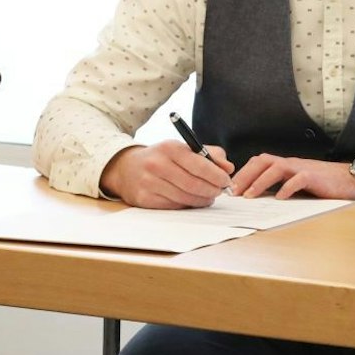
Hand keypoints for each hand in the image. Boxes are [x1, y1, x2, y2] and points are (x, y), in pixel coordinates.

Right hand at [100, 140, 233, 208]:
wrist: (126, 168)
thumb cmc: (163, 157)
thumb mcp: (184, 148)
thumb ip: (210, 154)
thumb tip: (228, 168)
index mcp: (170, 148)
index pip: (200, 165)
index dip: (217, 176)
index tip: (227, 181)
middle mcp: (157, 164)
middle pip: (194, 184)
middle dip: (212, 190)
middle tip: (220, 191)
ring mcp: (148, 183)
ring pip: (184, 198)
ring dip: (202, 200)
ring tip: (209, 197)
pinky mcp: (143, 199)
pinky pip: (173, 206)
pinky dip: (187, 205)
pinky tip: (192, 200)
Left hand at [229, 154, 354, 200]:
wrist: (352, 179)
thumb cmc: (325, 184)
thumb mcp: (299, 184)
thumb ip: (282, 186)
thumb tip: (259, 198)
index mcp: (287, 165)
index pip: (259, 162)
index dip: (243, 173)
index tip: (230, 188)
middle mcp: (293, 163)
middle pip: (263, 161)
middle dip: (245, 175)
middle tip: (233, 192)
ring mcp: (304, 168)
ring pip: (277, 167)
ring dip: (260, 181)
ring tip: (249, 195)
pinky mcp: (315, 177)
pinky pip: (299, 179)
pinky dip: (287, 187)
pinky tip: (280, 197)